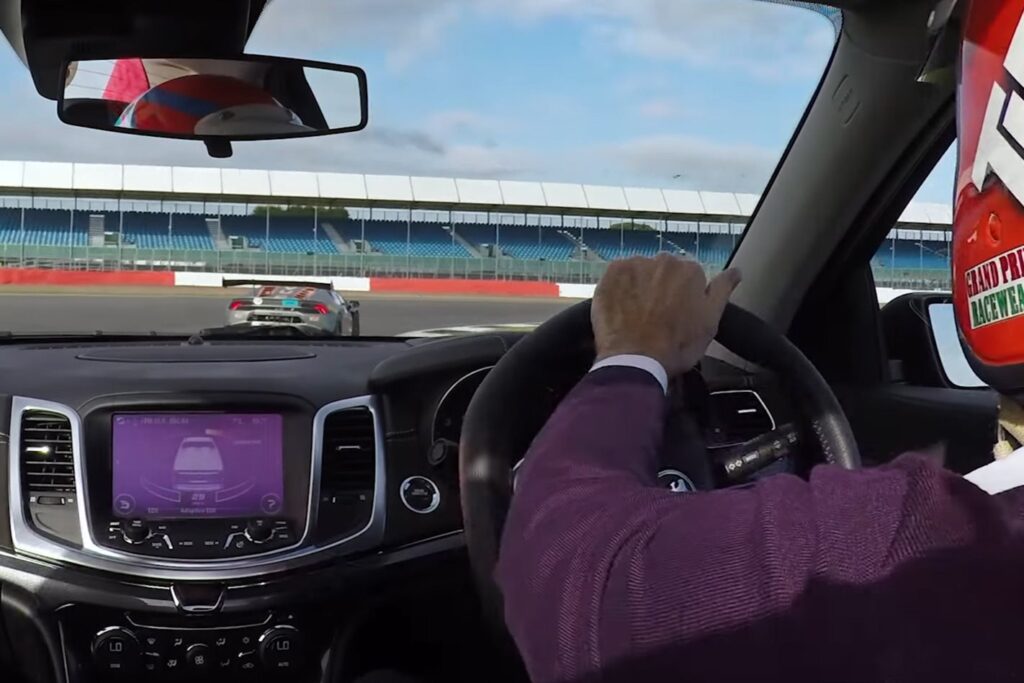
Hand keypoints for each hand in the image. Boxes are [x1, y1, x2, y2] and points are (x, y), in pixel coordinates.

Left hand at [591, 254, 741, 375]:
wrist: (635, 360)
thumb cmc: (675, 346)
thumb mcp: (710, 322)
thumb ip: (722, 290)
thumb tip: (736, 272)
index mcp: (690, 271)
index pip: (688, 278)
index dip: (682, 298)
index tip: (675, 315)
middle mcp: (664, 261)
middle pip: (664, 271)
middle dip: (661, 288)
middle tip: (656, 317)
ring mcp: (635, 265)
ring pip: (641, 272)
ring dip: (640, 287)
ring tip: (637, 315)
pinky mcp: (612, 272)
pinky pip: (618, 275)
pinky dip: (620, 288)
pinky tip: (621, 308)